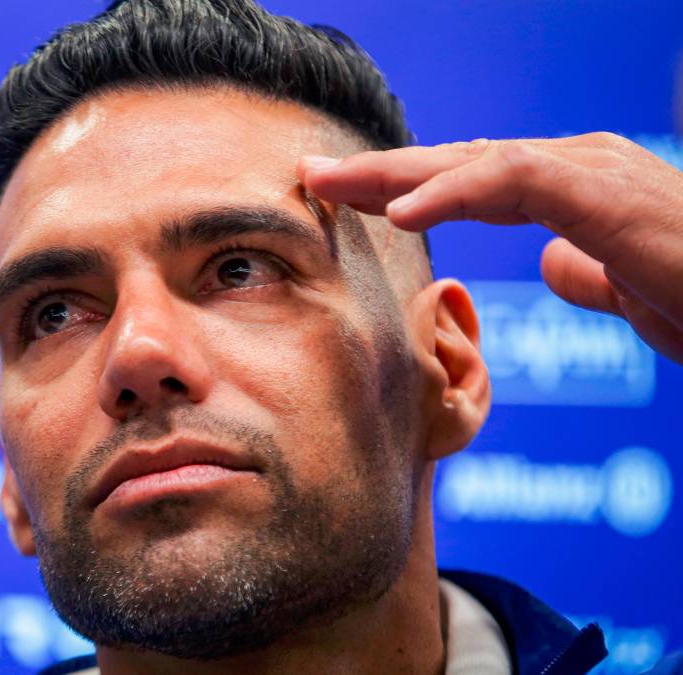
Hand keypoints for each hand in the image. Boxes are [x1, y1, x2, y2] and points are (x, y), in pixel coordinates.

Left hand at [298, 133, 682, 363]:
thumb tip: (550, 261)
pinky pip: (516, 179)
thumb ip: (588, 269)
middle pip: (459, 160)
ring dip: (397, 172)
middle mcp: (580, 164)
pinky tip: (402, 210)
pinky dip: (454, 191)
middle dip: (380, 170)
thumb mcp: (632, 289)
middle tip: (311, 176)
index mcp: (577, 186)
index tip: (343, 200)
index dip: (404, 187)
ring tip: (332, 186)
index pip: (471, 178)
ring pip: (474, 158)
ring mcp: (594, 169)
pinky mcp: (607, 191)